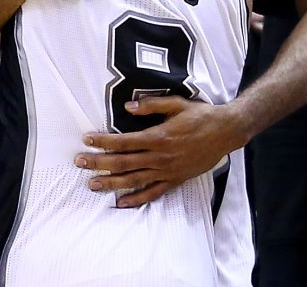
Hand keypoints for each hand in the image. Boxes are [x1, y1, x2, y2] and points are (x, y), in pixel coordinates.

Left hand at [75, 97, 248, 207]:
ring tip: (92, 184)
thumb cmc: (201, 116)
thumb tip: (127, 106)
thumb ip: (151, 106)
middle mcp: (161, 157)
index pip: (124, 142)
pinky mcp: (176, 180)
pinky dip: (137, 199)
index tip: (87, 140)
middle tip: (79, 162)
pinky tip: (121, 203)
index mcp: (159, 137)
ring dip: (111, 183)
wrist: (227, 132)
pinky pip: (154, 192)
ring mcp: (168, 171)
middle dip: (99, 163)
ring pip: (134, 180)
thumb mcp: (177, 104)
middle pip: (123, 163)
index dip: (103, 142)